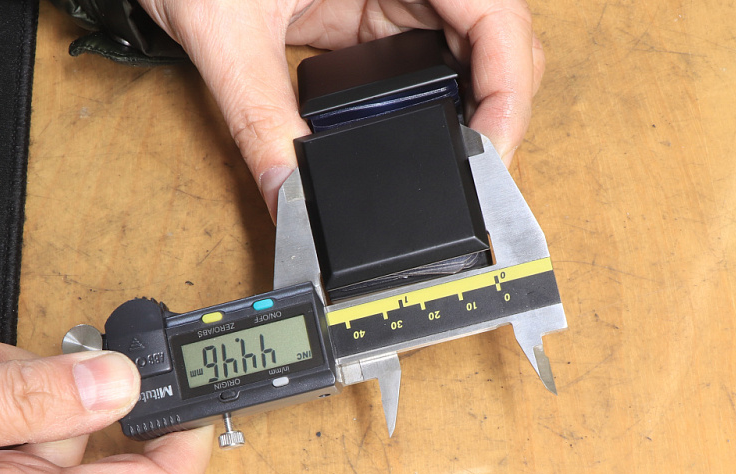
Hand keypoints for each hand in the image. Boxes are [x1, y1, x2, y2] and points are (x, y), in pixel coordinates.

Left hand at [141, 0, 544, 218]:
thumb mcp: (225, 31)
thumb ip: (257, 117)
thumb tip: (287, 193)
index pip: (497, 14)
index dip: (510, 85)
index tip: (493, 147)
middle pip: (497, 40)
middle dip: (499, 108)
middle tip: (478, 174)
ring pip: (471, 57)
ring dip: (472, 111)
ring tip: (456, 166)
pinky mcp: (372, 19)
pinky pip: (427, 66)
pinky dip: (434, 110)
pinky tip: (422, 144)